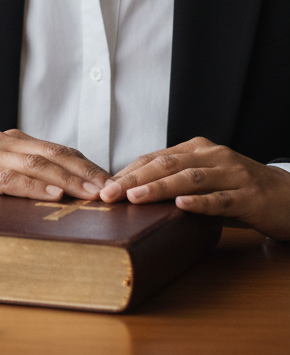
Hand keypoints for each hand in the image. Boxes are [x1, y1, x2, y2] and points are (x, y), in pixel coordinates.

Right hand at [0, 129, 110, 215]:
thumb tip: (76, 198)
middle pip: (52, 154)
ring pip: (34, 163)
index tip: (112, 184)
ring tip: (90, 194)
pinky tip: (53, 194)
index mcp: (11, 141)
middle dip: (85, 172)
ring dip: (66, 179)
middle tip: (110, 190)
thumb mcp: (0, 178)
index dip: (87, 165)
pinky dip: (32, 186)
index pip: (58, 150)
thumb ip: (29, 179)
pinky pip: (7, 179)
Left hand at [99, 137, 289, 239]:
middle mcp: (213, 156)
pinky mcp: (249, 196)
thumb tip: (133, 193)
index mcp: (198, 149)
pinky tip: (182, 205)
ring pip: (189, 179)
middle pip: (166, 165)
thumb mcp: (206, 179)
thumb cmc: (241, 190)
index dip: (128, 171)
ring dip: (159, 188)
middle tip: (109, 194)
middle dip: (133, 179)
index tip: (104, 186)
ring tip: (135, 197)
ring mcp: (232, 175)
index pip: (155, 158)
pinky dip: (200, 202)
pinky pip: (221, 199)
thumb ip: (176, 180)